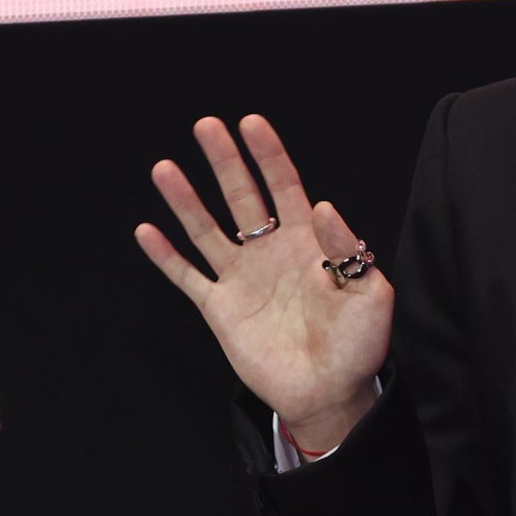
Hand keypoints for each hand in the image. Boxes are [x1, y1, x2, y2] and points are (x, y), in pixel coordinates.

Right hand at [134, 115, 392, 450]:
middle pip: (242, 197)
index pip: (285, 186)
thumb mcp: (370, 293)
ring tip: (165, 167)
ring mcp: (243, 278)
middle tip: (205, 126)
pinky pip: (187, 277)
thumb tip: (323, 205)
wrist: (330, 392)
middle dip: (225, 161)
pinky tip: (146, 230)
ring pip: (207, 229)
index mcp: (308, 241)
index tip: (250, 123)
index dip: (268, 155)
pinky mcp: (220, 309)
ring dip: (185, 200)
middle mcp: (270, 251)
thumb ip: (346, 249)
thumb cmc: (358, 344)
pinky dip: (166, 256)